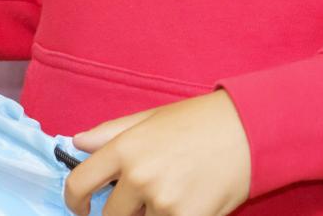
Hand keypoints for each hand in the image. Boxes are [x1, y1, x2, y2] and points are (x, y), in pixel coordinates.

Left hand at [64, 90, 251, 215]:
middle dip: (120, 212)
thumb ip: (109, 133)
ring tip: (175, 190)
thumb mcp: (149, 118)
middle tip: (140, 198)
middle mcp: (139, 177)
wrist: (248, 132)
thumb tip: (76, 143)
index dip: (73, 201)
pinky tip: (188, 200)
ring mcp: (164, 203)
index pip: (79, 184)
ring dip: (152, 215)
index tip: (81, 207)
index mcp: (125, 148)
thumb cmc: (198, 121)